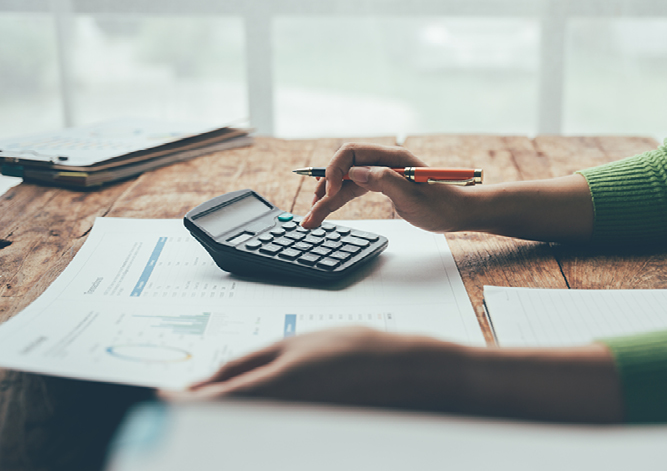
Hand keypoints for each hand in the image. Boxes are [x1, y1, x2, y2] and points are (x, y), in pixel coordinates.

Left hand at [164, 327, 466, 410]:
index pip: (204, 406)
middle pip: (219, 422)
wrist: (401, 372)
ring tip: (223, 401)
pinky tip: (259, 406)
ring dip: (226, 417)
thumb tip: (203, 383)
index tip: (157, 401)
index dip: (174, 406)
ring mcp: (289, 426)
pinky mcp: (302, 431)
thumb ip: (244, 364)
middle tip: (186, 406)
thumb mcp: (292, 343)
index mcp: (265, 389)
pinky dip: (252, 419)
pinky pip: (264, 429)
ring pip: (241, 426)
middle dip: (198, 415)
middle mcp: (273, 414)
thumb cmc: (350, 350)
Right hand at [301, 143, 470, 232]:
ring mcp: (381, 174)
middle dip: (324, 188)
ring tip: (311, 218)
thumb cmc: (442, 204)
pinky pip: (354, 190)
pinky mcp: (381, 186)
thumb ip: (385, 181)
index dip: (336, 171)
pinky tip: (326, 210)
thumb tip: (355, 173)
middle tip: (311, 212)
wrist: (458, 213)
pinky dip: (339, 201)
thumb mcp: (413, 195)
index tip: (332, 194)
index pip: (351, 153)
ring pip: (346, 182)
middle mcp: (383, 162)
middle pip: (344, 168)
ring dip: (327, 199)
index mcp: (392, 157)